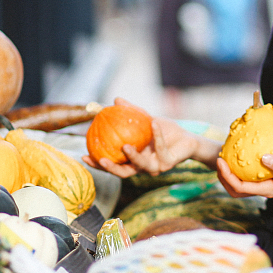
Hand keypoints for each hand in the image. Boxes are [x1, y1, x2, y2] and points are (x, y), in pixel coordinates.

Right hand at [81, 98, 202, 177]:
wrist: (188, 139)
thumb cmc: (165, 131)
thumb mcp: (146, 120)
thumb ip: (131, 112)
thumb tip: (115, 100)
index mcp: (134, 160)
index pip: (113, 165)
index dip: (98, 164)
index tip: (84, 156)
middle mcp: (142, 167)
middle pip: (123, 172)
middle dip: (111, 168)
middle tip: (100, 159)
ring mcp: (155, 167)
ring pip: (141, 166)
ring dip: (133, 157)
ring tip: (126, 146)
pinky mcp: (168, 163)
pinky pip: (160, 148)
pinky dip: (157, 135)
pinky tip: (153, 123)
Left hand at [216, 154, 272, 198]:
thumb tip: (263, 157)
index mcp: (268, 190)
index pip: (240, 188)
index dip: (226, 176)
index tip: (220, 160)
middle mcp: (265, 190)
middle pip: (236, 190)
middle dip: (223, 178)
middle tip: (218, 160)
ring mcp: (267, 185)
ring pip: (242, 184)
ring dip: (230, 174)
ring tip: (225, 157)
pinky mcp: (270, 178)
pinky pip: (251, 175)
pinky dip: (242, 167)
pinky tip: (243, 152)